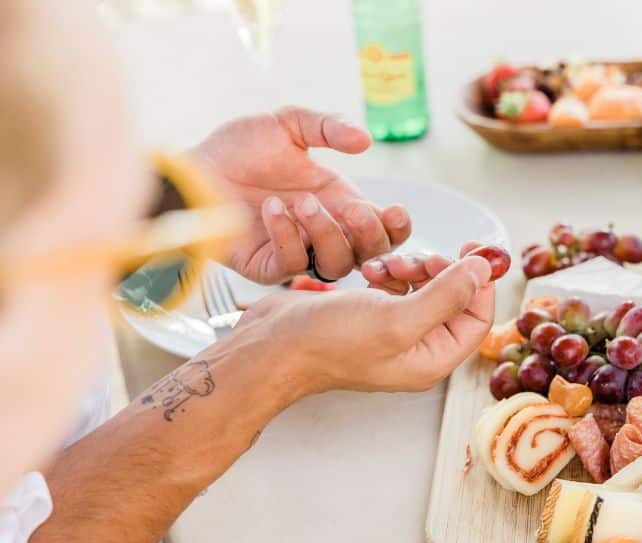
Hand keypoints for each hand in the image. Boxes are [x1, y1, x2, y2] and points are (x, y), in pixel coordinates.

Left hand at [192, 107, 411, 283]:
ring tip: (302, 201)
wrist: (192, 168)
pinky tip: (272, 209)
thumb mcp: (288, 125)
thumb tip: (365, 140)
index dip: (397, 227)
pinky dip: (287, 236)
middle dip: (370, 235)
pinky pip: (291, 265)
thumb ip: (328, 128)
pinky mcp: (266, 267)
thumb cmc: (236, 148)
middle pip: (370, 255)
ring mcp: (296, 252)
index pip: (384, 229)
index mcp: (339, 203)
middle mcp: (322, 232)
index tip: (395, 209)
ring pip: (336, 265)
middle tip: (356, 210)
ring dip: (327, 233)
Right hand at [237, 251, 494, 393]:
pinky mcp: (370, 314)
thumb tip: (484, 270)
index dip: (480, 283)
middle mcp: (416, 347)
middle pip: (453, 299)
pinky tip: (369, 270)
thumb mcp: (397, 319)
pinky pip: (396, 286)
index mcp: (431, 359)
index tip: (473, 249)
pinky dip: (388, 271)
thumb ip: (447, 296)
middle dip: (440, 271)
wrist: (273, 344)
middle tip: (417, 260)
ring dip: (411, 267)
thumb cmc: (329, 342)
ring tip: (384, 267)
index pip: (477, 318)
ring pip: (424, 287)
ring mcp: (392, 331)